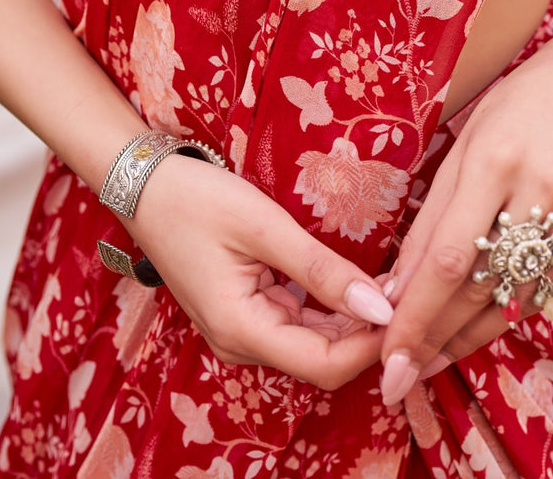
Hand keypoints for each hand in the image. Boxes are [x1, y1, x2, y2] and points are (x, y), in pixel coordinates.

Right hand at [128, 154, 393, 389]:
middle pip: (323, 358)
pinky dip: (330, 305)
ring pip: (314, 341)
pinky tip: (356, 279)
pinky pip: (298, 321)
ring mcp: (243, 331)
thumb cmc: (198, 201)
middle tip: (407, 286)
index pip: (326, 365)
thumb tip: (379, 304)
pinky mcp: (247, 312)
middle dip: (368, 330)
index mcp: (242, 331)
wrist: (144, 187)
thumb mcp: (264, 226)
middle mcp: (243, 343)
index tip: (407, 306)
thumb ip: (321, 269)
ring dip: (353, 317)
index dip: (372, 345)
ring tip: (390, 279)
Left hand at [375, 32, 552, 403]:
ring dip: (473, 337)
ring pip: (522, 298)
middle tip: (402, 374)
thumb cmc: (514, 108)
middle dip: (437, 338)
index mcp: (497, 157)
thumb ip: (431, 218)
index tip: (389, 356)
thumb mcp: (462, 144)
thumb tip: (395, 292)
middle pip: (485, 286)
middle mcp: (546, 187)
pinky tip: (485, 326)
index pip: (449, 257)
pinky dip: (517, 312)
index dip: (417, 315)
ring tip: (434, 359)